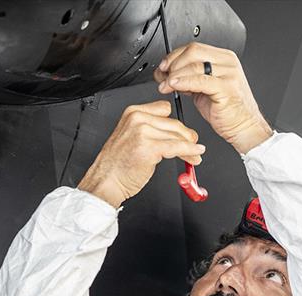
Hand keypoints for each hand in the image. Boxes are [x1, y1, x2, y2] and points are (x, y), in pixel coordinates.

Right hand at [77, 100, 204, 207]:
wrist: (106, 180)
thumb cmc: (118, 164)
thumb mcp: (131, 137)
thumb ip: (150, 130)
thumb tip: (176, 133)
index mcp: (132, 112)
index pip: (164, 109)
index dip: (175, 123)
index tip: (183, 134)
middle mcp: (137, 118)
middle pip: (173, 123)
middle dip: (187, 137)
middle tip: (194, 146)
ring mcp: (142, 131)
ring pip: (177, 135)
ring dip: (190, 147)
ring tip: (194, 156)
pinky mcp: (149, 147)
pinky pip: (176, 147)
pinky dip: (189, 151)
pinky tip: (195, 154)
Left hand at [154, 43, 271, 154]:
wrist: (244, 127)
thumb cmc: (226, 111)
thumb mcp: (204, 89)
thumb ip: (189, 78)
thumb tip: (169, 74)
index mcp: (223, 58)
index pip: (194, 48)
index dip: (174, 56)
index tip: (163, 67)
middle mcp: (227, 63)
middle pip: (193, 52)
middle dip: (172, 63)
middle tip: (162, 76)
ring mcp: (229, 74)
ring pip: (194, 65)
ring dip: (174, 75)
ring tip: (165, 86)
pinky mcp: (226, 88)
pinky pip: (200, 81)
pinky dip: (183, 82)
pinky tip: (174, 86)